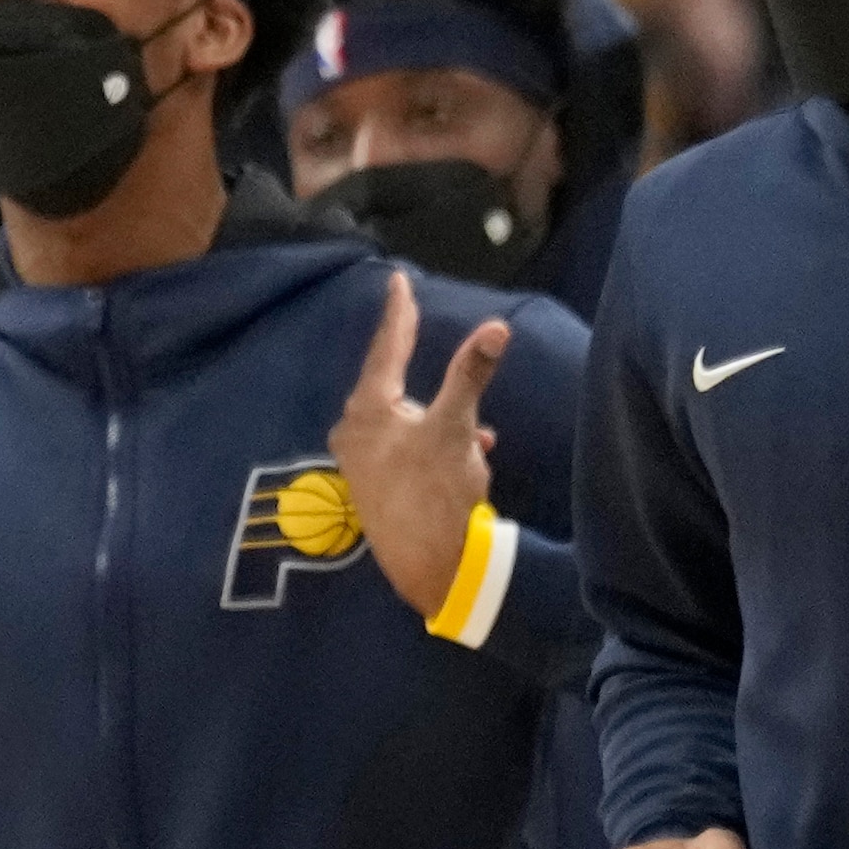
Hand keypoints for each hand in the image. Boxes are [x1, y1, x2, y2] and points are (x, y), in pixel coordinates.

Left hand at [330, 270, 506, 625]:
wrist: (431, 567)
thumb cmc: (436, 493)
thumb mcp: (456, 428)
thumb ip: (470, 375)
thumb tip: (494, 328)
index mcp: (366, 412)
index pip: (386, 349)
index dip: (398, 313)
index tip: (397, 281)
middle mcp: (354, 433)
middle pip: (388, 381)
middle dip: (415, 364)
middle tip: (414, 326)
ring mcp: (361, 462)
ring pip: (404, 417)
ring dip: (439, 414)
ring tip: (477, 426)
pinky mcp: (375, 484)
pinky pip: (407, 445)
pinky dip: (437, 440)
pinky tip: (474, 452)